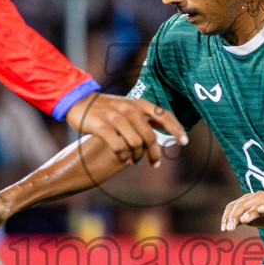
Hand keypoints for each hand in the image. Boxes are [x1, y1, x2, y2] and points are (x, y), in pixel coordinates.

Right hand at [65, 93, 185, 166]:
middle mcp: (130, 109)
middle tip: (155, 164)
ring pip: (136, 144)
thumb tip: (165, 127)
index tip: (184, 142)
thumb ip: (145, 116)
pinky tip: (124, 159)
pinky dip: (124, 156)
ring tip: (134, 162)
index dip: (176, 129)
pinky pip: (119, 147)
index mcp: (139, 103)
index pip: (164, 116)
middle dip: (154, 153)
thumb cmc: (106, 107)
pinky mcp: (102, 127)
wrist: (79, 101)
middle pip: (150, 137)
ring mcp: (116, 118)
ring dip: (137, 157)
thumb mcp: (128, 105)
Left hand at [221, 190, 263, 230]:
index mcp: (250, 201)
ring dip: (247, 213)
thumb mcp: (260, 220)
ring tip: (241, 221)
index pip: (234, 206)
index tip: (223, 228)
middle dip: (233, 217)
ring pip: (254, 204)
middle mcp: (257, 197)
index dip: (227, 216)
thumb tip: (233, 223)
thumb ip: (247, 220)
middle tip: (228, 229)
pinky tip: (260, 210)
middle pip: (241, 205)